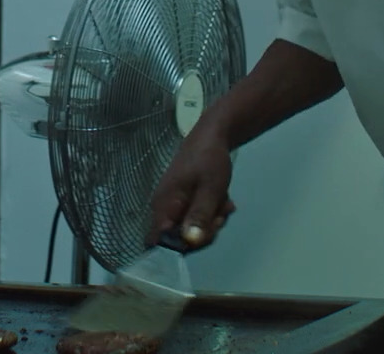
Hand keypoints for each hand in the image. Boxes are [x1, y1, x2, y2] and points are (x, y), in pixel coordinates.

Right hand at [148, 126, 235, 249]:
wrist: (211, 136)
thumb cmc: (208, 160)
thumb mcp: (210, 189)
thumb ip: (199, 215)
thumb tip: (188, 242)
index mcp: (163, 205)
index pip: (160, 243)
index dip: (182, 246)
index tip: (203, 234)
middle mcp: (163, 209)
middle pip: (179, 239)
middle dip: (204, 231)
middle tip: (220, 214)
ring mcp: (173, 205)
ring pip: (191, 229)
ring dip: (211, 221)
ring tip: (223, 203)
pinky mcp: (183, 202)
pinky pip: (195, 218)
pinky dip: (210, 213)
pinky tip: (222, 201)